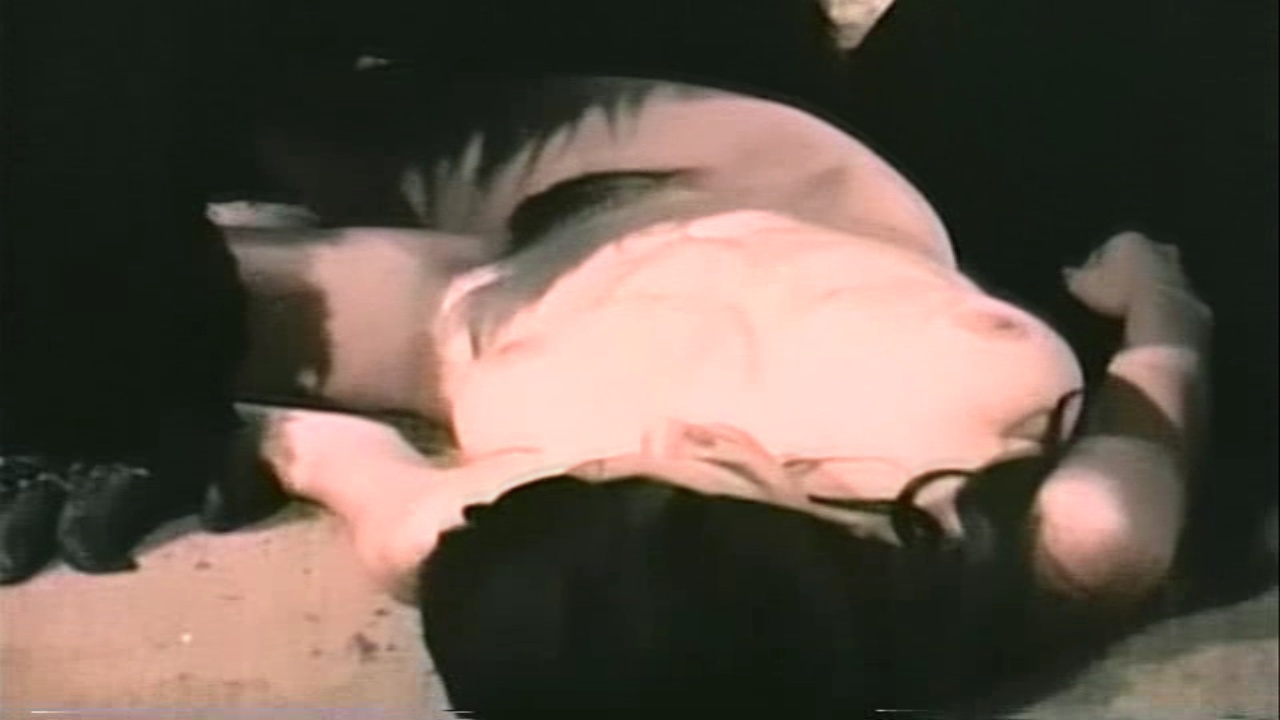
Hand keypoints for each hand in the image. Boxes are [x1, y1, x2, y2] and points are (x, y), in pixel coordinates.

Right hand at [1063, 231, 1198, 317]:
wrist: (1164, 317)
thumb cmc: (1117, 295)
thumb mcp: (1082, 286)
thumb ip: (1074, 277)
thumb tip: (1067, 272)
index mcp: (1129, 239)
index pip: (1105, 249)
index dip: (1092, 269)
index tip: (1085, 287)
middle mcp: (1158, 248)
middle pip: (1136, 260)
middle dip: (1124, 274)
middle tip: (1109, 296)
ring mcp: (1179, 271)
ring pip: (1156, 279)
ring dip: (1144, 291)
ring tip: (1127, 313)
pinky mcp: (1192, 296)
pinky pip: (1169, 300)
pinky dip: (1159, 308)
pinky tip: (1147, 325)